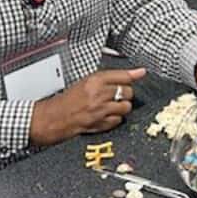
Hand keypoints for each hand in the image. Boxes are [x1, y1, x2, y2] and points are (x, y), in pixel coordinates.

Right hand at [29, 67, 143, 146]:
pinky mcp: (100, 124)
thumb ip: (109, 77)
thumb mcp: (87, 81)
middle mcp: (98, 94)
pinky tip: (107, 115)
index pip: (122, 75)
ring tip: (112, 106)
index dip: (133, 75)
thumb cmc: (69, 99)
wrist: (54, 117)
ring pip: (126, 107)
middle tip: (117, 94)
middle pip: (127, 92)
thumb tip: (134, 73)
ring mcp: (100, 110)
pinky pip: (118, 120)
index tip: (141, 73)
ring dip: (122, 107)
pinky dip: (115, 119)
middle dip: (125, 93)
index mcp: (94, 81)